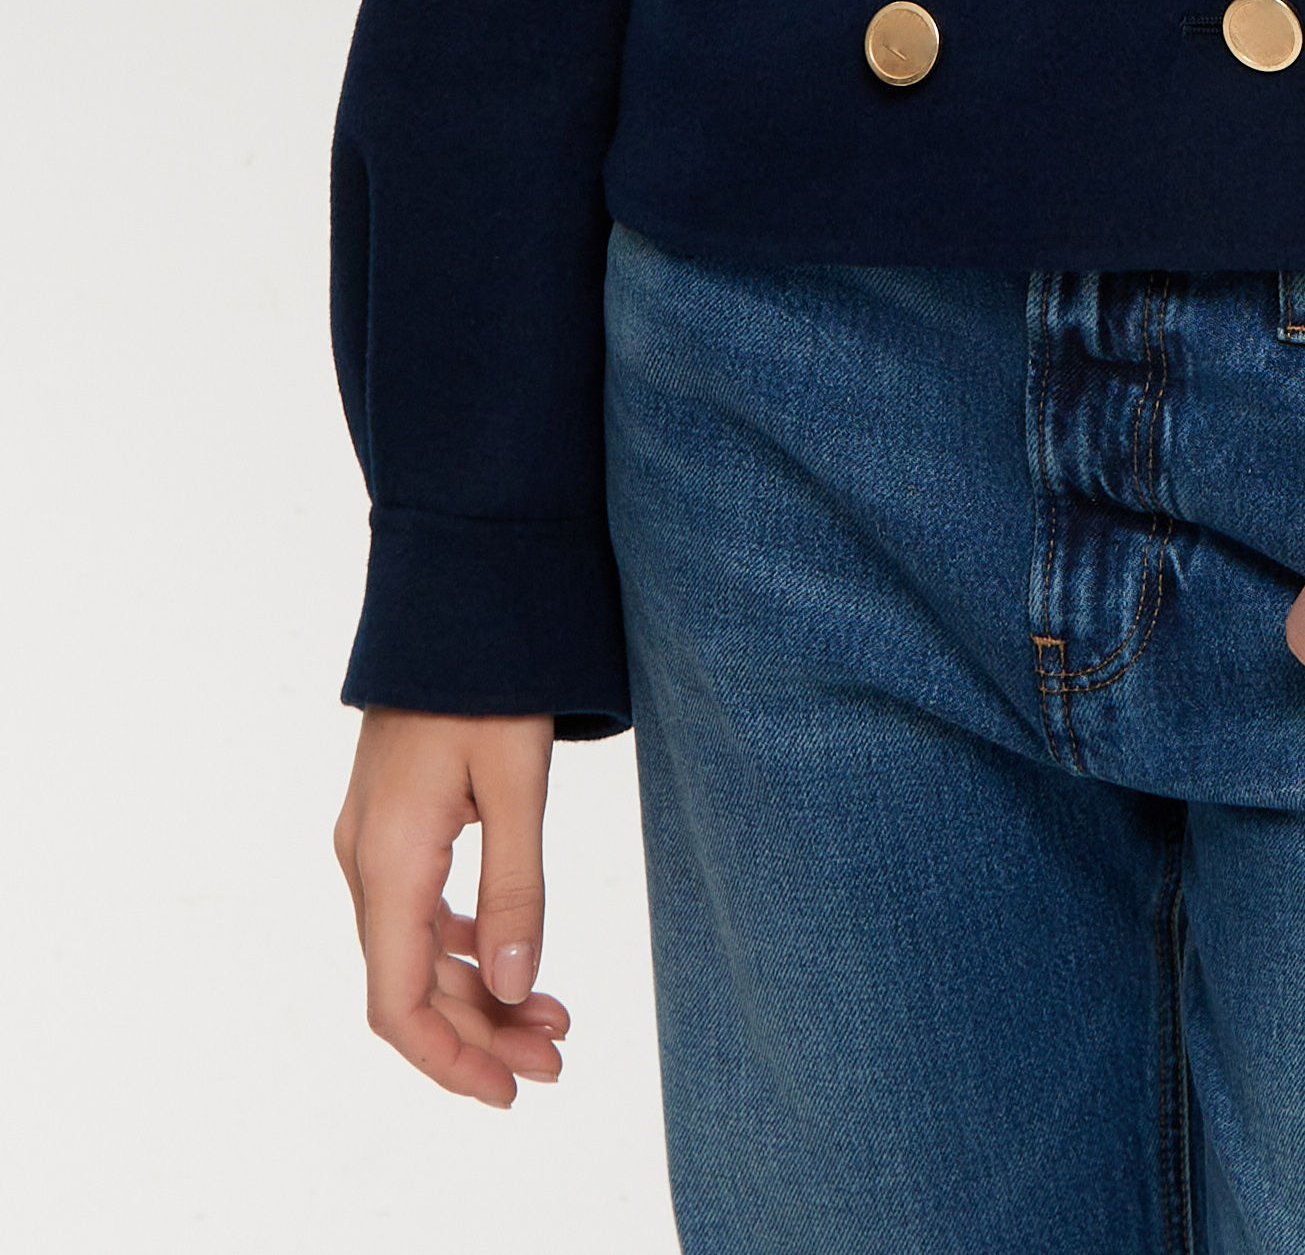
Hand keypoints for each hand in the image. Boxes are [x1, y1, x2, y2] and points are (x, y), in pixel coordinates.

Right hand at [333, 707, 569, 1103]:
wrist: (454, 592)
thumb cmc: (488, 678)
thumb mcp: (517, 782)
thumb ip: (516, 890)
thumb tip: (515, 988)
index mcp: (389, 862)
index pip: (397, 1004)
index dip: (449, 1060)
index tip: (510, 1091)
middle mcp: (366, 863)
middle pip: (410, 987)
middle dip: (480, 1033)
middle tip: (558, 1056)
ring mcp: (372, 843)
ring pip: (415, 952)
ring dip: (476, 992)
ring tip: (553, 1017)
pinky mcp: (391, 823)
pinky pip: (417, 912)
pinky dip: (463, 947)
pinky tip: (509, 958)